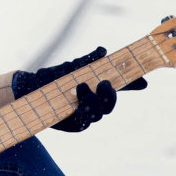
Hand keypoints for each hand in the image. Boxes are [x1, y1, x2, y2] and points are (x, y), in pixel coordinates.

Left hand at [12, 48, 146, 131]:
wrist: (31, 88)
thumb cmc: (53, 77)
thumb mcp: (71, 66)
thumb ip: (88, 60)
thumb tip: (103, 51)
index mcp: (97, 86)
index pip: (120, 86)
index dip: (133, 84)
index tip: (144, 82)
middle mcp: (94, 101)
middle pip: (111, 103)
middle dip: (111, 95)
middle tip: (104, 83)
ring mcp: (85, 114)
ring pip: (99, 113)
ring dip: (94, 100)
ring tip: (80, 86)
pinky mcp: (75, 124)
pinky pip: (86, 121)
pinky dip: (85, 112)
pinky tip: (78, 104)